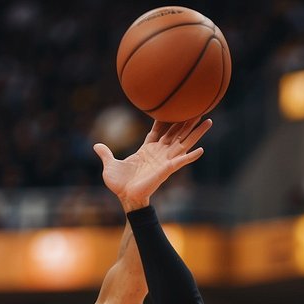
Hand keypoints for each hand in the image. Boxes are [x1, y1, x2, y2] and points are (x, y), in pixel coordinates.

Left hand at [93, 118, 212, 209]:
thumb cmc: (119, 183)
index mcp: (147, 149)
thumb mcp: (110, 165)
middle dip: (186, 121)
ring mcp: (165, 160)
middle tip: (198, 107)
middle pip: (176, 132)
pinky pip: (180, 161)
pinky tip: (201, 150)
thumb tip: (95, 145)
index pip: (160, 130)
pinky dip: (190, 157)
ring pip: (183, 143)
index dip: (166, 119)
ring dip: (196, 133)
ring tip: (208, 121)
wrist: (125, 197)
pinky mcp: (167, 169)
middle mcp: (159, 153)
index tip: (173, 106)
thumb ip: (106, 153)